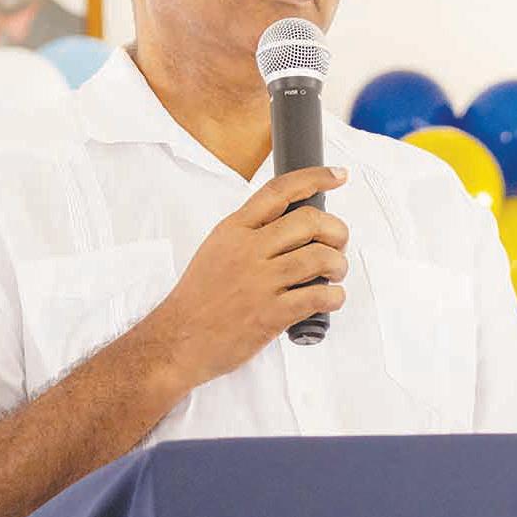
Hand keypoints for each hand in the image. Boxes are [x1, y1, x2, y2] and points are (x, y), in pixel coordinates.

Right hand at [145, 166, 349, 390]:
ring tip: (334, 273)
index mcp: (234, 230)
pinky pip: (319, 296)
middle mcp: (248, 250)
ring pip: (320, 257)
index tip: (337, 177)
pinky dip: (334, 296)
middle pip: (309, 221)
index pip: (279, 191)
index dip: (315, 179)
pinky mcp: (271, 313)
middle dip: (336, 231)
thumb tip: (290, 226)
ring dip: (338, 265)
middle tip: (338, 243)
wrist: (178, 339)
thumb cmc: (197, 299)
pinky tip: (329, 299)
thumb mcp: (216, 249)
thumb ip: (249, 233)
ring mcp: (260, 282)